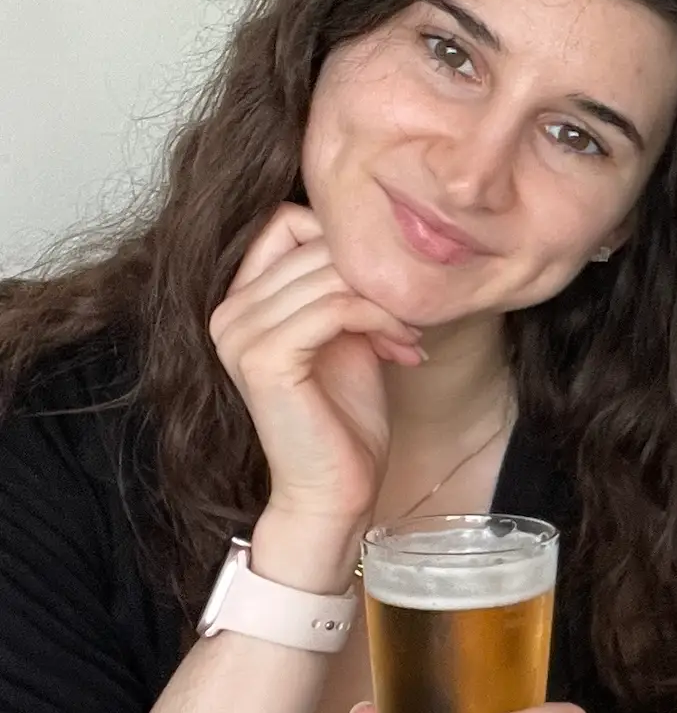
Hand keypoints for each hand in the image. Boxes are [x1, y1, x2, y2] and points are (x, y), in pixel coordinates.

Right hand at [209, 205, 420, 564]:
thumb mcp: (345, 334)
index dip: (344, 243)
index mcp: (240, 301)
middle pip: (313, 243)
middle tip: (412, 319)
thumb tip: (375, 234)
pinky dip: (380, 319)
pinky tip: (402, 347)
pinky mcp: (264, 359)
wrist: (335, 490)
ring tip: (409, 335)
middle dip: (376, 276)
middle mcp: (227, 312)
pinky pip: (335, 307)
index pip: (285, 221)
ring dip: (386, 300)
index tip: (386, 289)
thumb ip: (340, 285)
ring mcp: (239, 334)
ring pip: (330, 273)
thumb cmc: (344, 418)